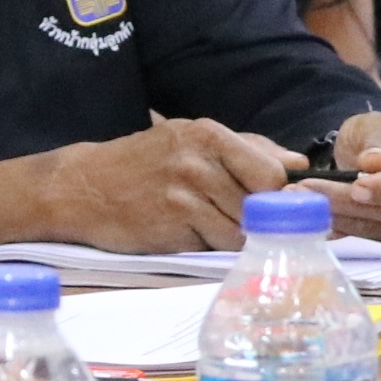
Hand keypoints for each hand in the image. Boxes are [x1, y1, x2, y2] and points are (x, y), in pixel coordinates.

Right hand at [40, 119, 299, 250]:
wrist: (82, 188)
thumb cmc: (144, 165)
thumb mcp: (192, 141)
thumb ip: (248, 149)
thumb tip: (299, 165)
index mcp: (210, 134)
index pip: (274, 172)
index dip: (278, 194)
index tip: (274, 205)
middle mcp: (199, 161)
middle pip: (261, 205)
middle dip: (255, 218)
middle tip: (233, 216)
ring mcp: (185, 194)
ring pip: (241, 230)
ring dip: (231, 235)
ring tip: (203, 222)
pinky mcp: (172, 225)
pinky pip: (215, 246)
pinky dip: (208, 245)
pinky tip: (186, 232)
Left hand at [307, 111, 380, 242]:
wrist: (377, 154)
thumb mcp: (376, 126)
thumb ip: (377, 142)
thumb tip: (377, 163)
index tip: (357, 187)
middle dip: (347, 201)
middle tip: (305, 189)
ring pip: (376, 228)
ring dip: (336, 215)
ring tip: (300, 198)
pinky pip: (366, 239)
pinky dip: (338, 227)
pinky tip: (312, 216)